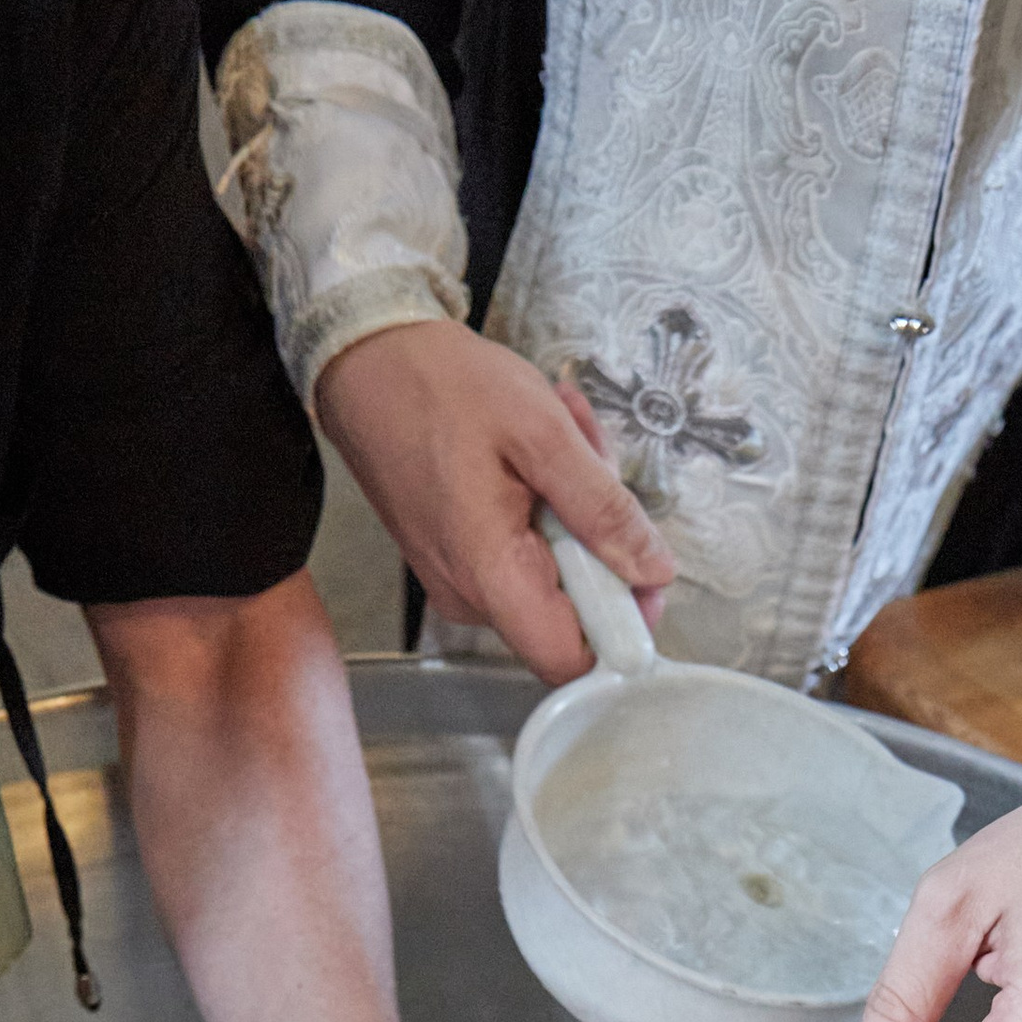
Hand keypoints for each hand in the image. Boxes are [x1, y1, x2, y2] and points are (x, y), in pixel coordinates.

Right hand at [314, 320, 673, 683]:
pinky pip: (523, 553)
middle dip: (600, 538)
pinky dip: (544, 505)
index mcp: (490, 574)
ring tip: (558, 436)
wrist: (367, 362)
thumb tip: (654, 570)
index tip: (642, 567)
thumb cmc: (445, 387)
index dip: (621, 626)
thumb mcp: (543, 433)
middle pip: (571, 611)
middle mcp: (469, 595)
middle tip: (590, 458)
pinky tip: (530, 450)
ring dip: (574, 510)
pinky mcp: (455, 558)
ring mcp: (458, 579)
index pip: (571, 658)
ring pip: (552, 574)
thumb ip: (602, 509)